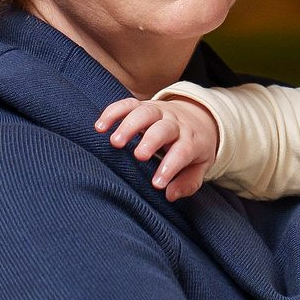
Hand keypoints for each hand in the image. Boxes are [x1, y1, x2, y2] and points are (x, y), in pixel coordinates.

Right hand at [95, 97, 218, 200]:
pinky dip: (113, 112)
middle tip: (139, 156)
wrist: (197, 116)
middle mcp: (174, 123)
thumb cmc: (194, 148)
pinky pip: (127, 104)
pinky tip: (100, 127)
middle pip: (163, 128)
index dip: (170, 166)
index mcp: (191, 139)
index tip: (157, 184)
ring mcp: (158, 111)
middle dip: (151, 140)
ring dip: (129, 125)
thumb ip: (188, 182)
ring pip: (144, 112)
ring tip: (115, 142)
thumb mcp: (200, 166)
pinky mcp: (142, 105)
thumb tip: (170, 195)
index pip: (183, 151)